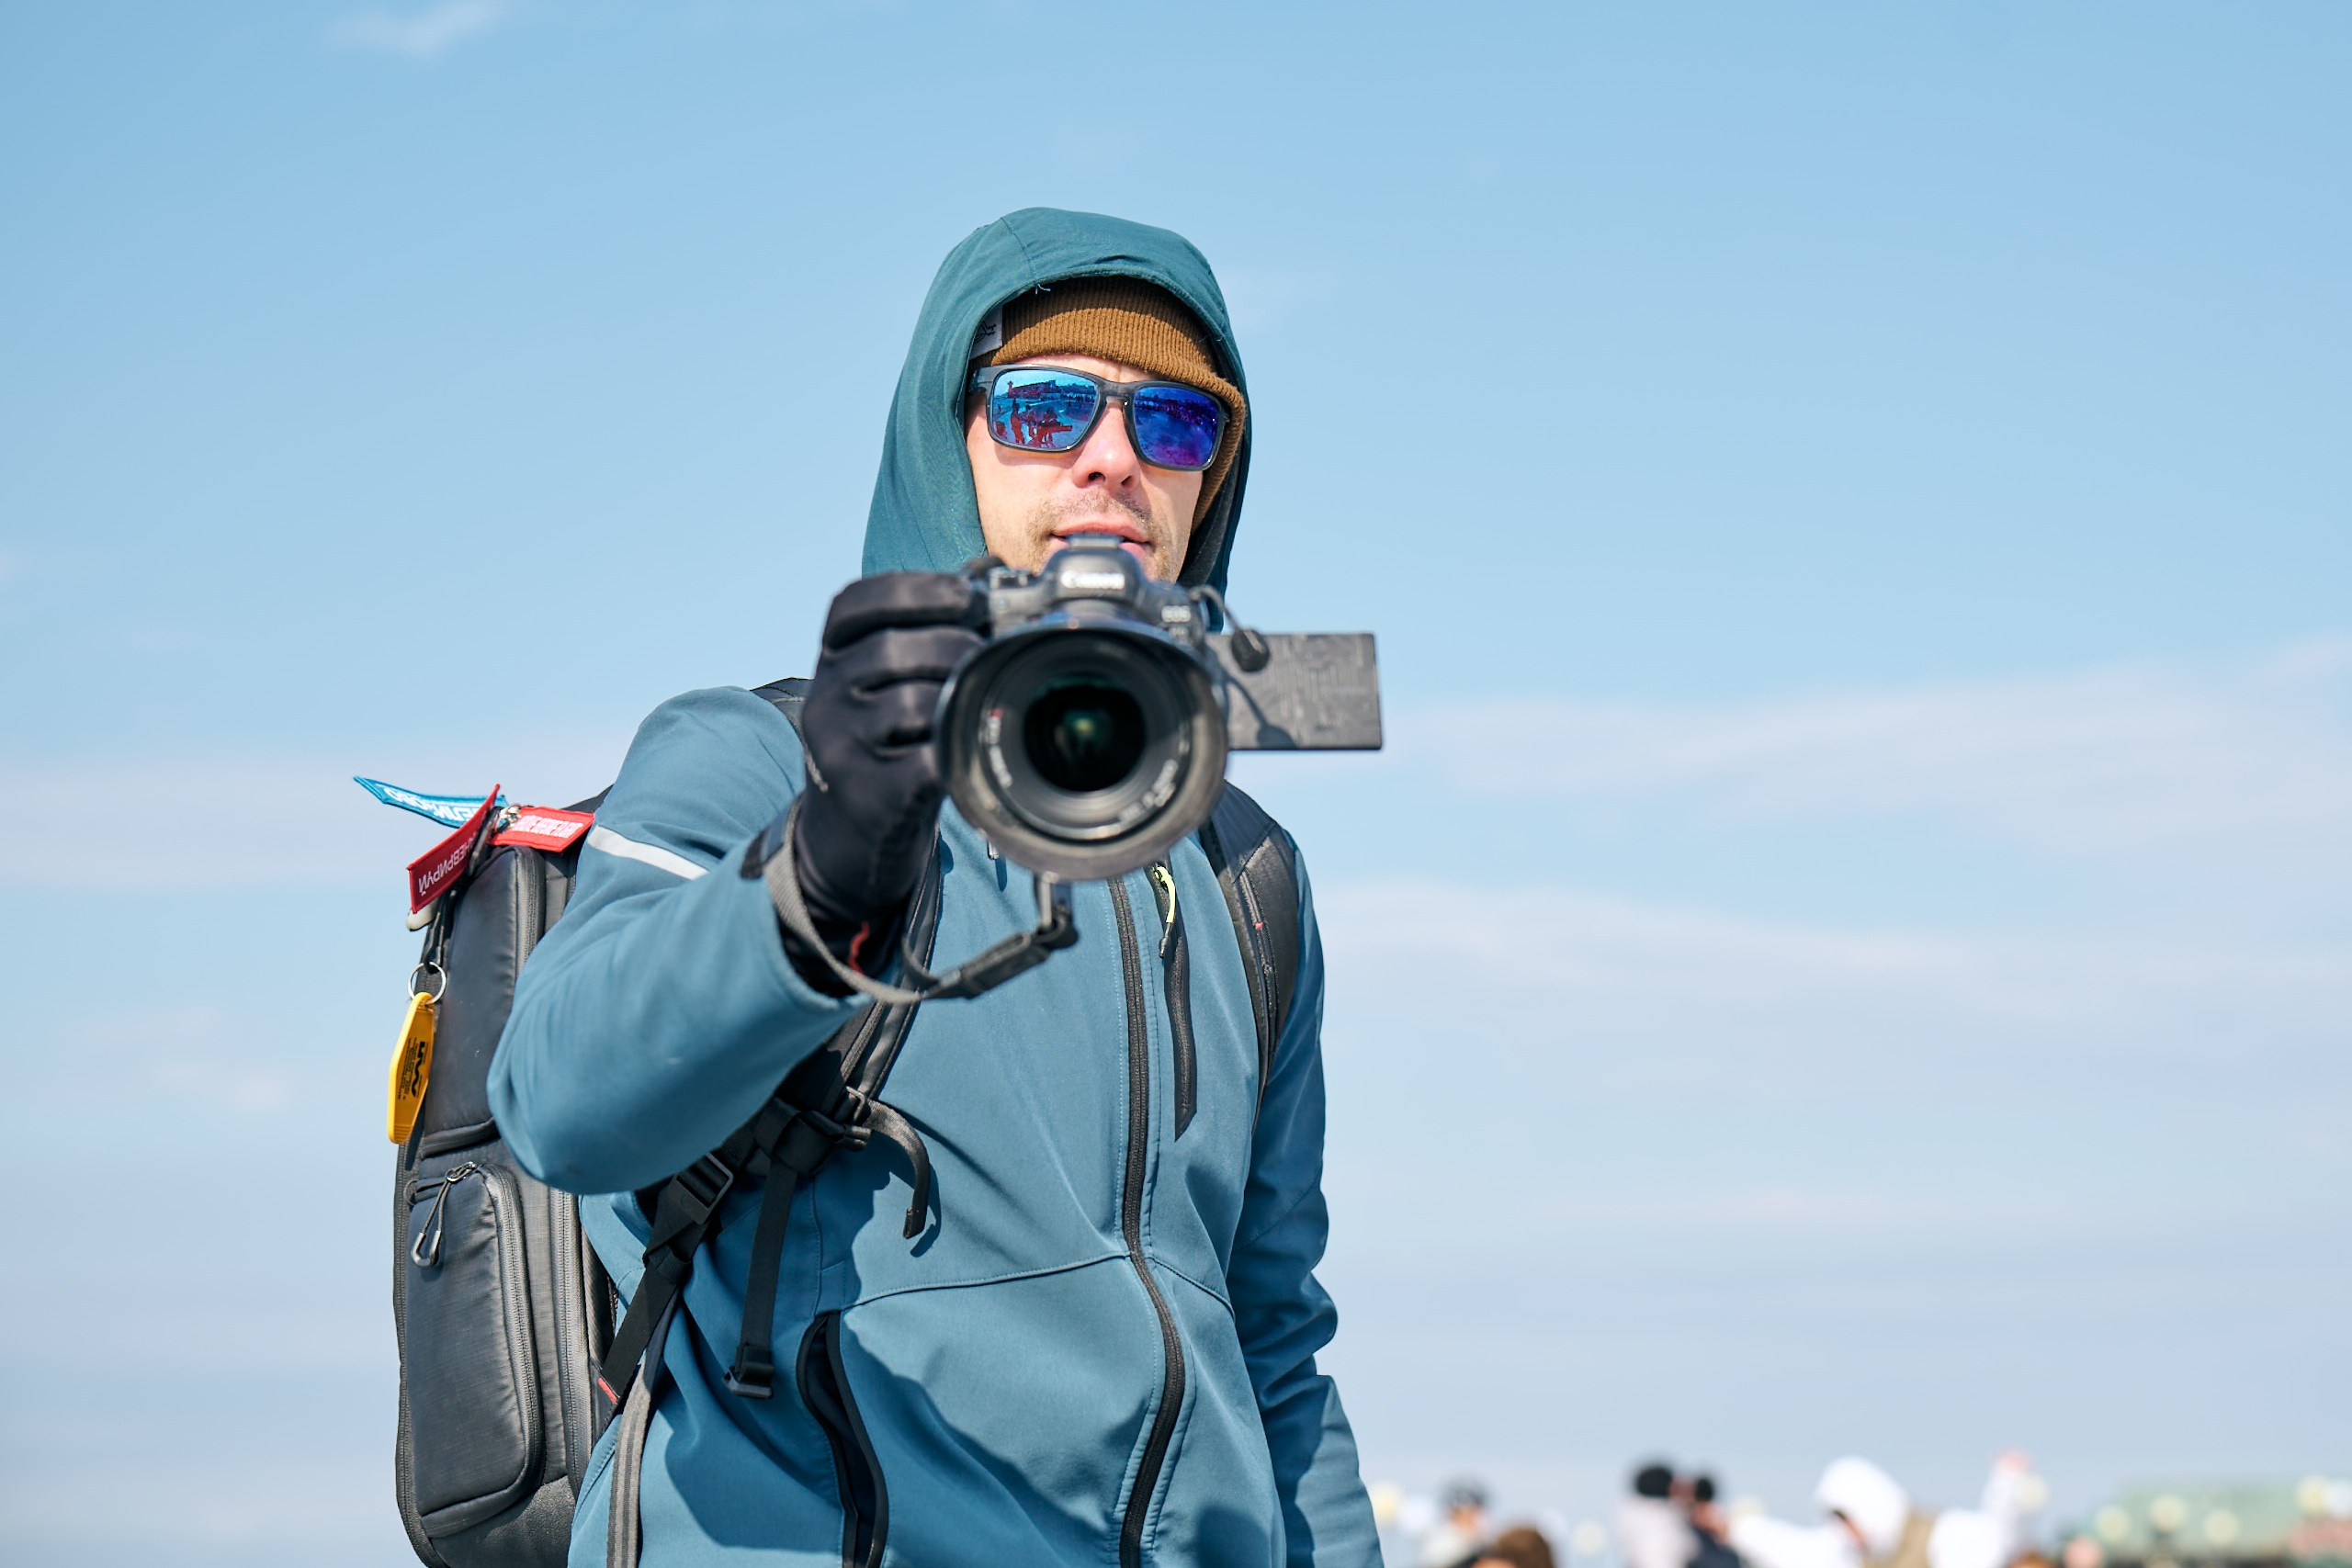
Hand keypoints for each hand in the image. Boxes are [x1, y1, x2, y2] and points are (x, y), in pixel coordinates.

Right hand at [789, 571, 983, 950]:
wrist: (852, 829)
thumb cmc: (886, 738)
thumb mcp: (890, 676)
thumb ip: (930, 622)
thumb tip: (987, 568)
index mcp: (831, 657)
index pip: (855, 604)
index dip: (913, 588)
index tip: (965, 591)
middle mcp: (825, 698)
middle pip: (890, 650)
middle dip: (952, 643)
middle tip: (984, 653)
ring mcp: (841, 749)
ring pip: (912, 704)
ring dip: (958, 698)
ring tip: (976, 702)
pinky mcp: (870, 794)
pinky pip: (928, 760)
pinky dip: (958, 749)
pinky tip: (966, 746)